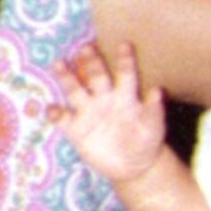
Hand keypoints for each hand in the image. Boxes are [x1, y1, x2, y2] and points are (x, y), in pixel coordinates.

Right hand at [48, 42, 166, 182]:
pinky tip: (52, 109)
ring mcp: (88, 112)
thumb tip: (158, 90)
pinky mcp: (76, 129)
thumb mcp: (154, 126)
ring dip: (66, 77)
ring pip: (74, 90)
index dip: (125, 60)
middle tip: (85, 48)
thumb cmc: (147, 140)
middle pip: (96, 76)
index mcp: (125, 95)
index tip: (124, 44)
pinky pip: (63, 119)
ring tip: (58, 64)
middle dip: (90, 62)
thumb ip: (154, 108)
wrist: (133, 165)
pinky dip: (56, 113)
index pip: (125, 74)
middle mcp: (104, 99)